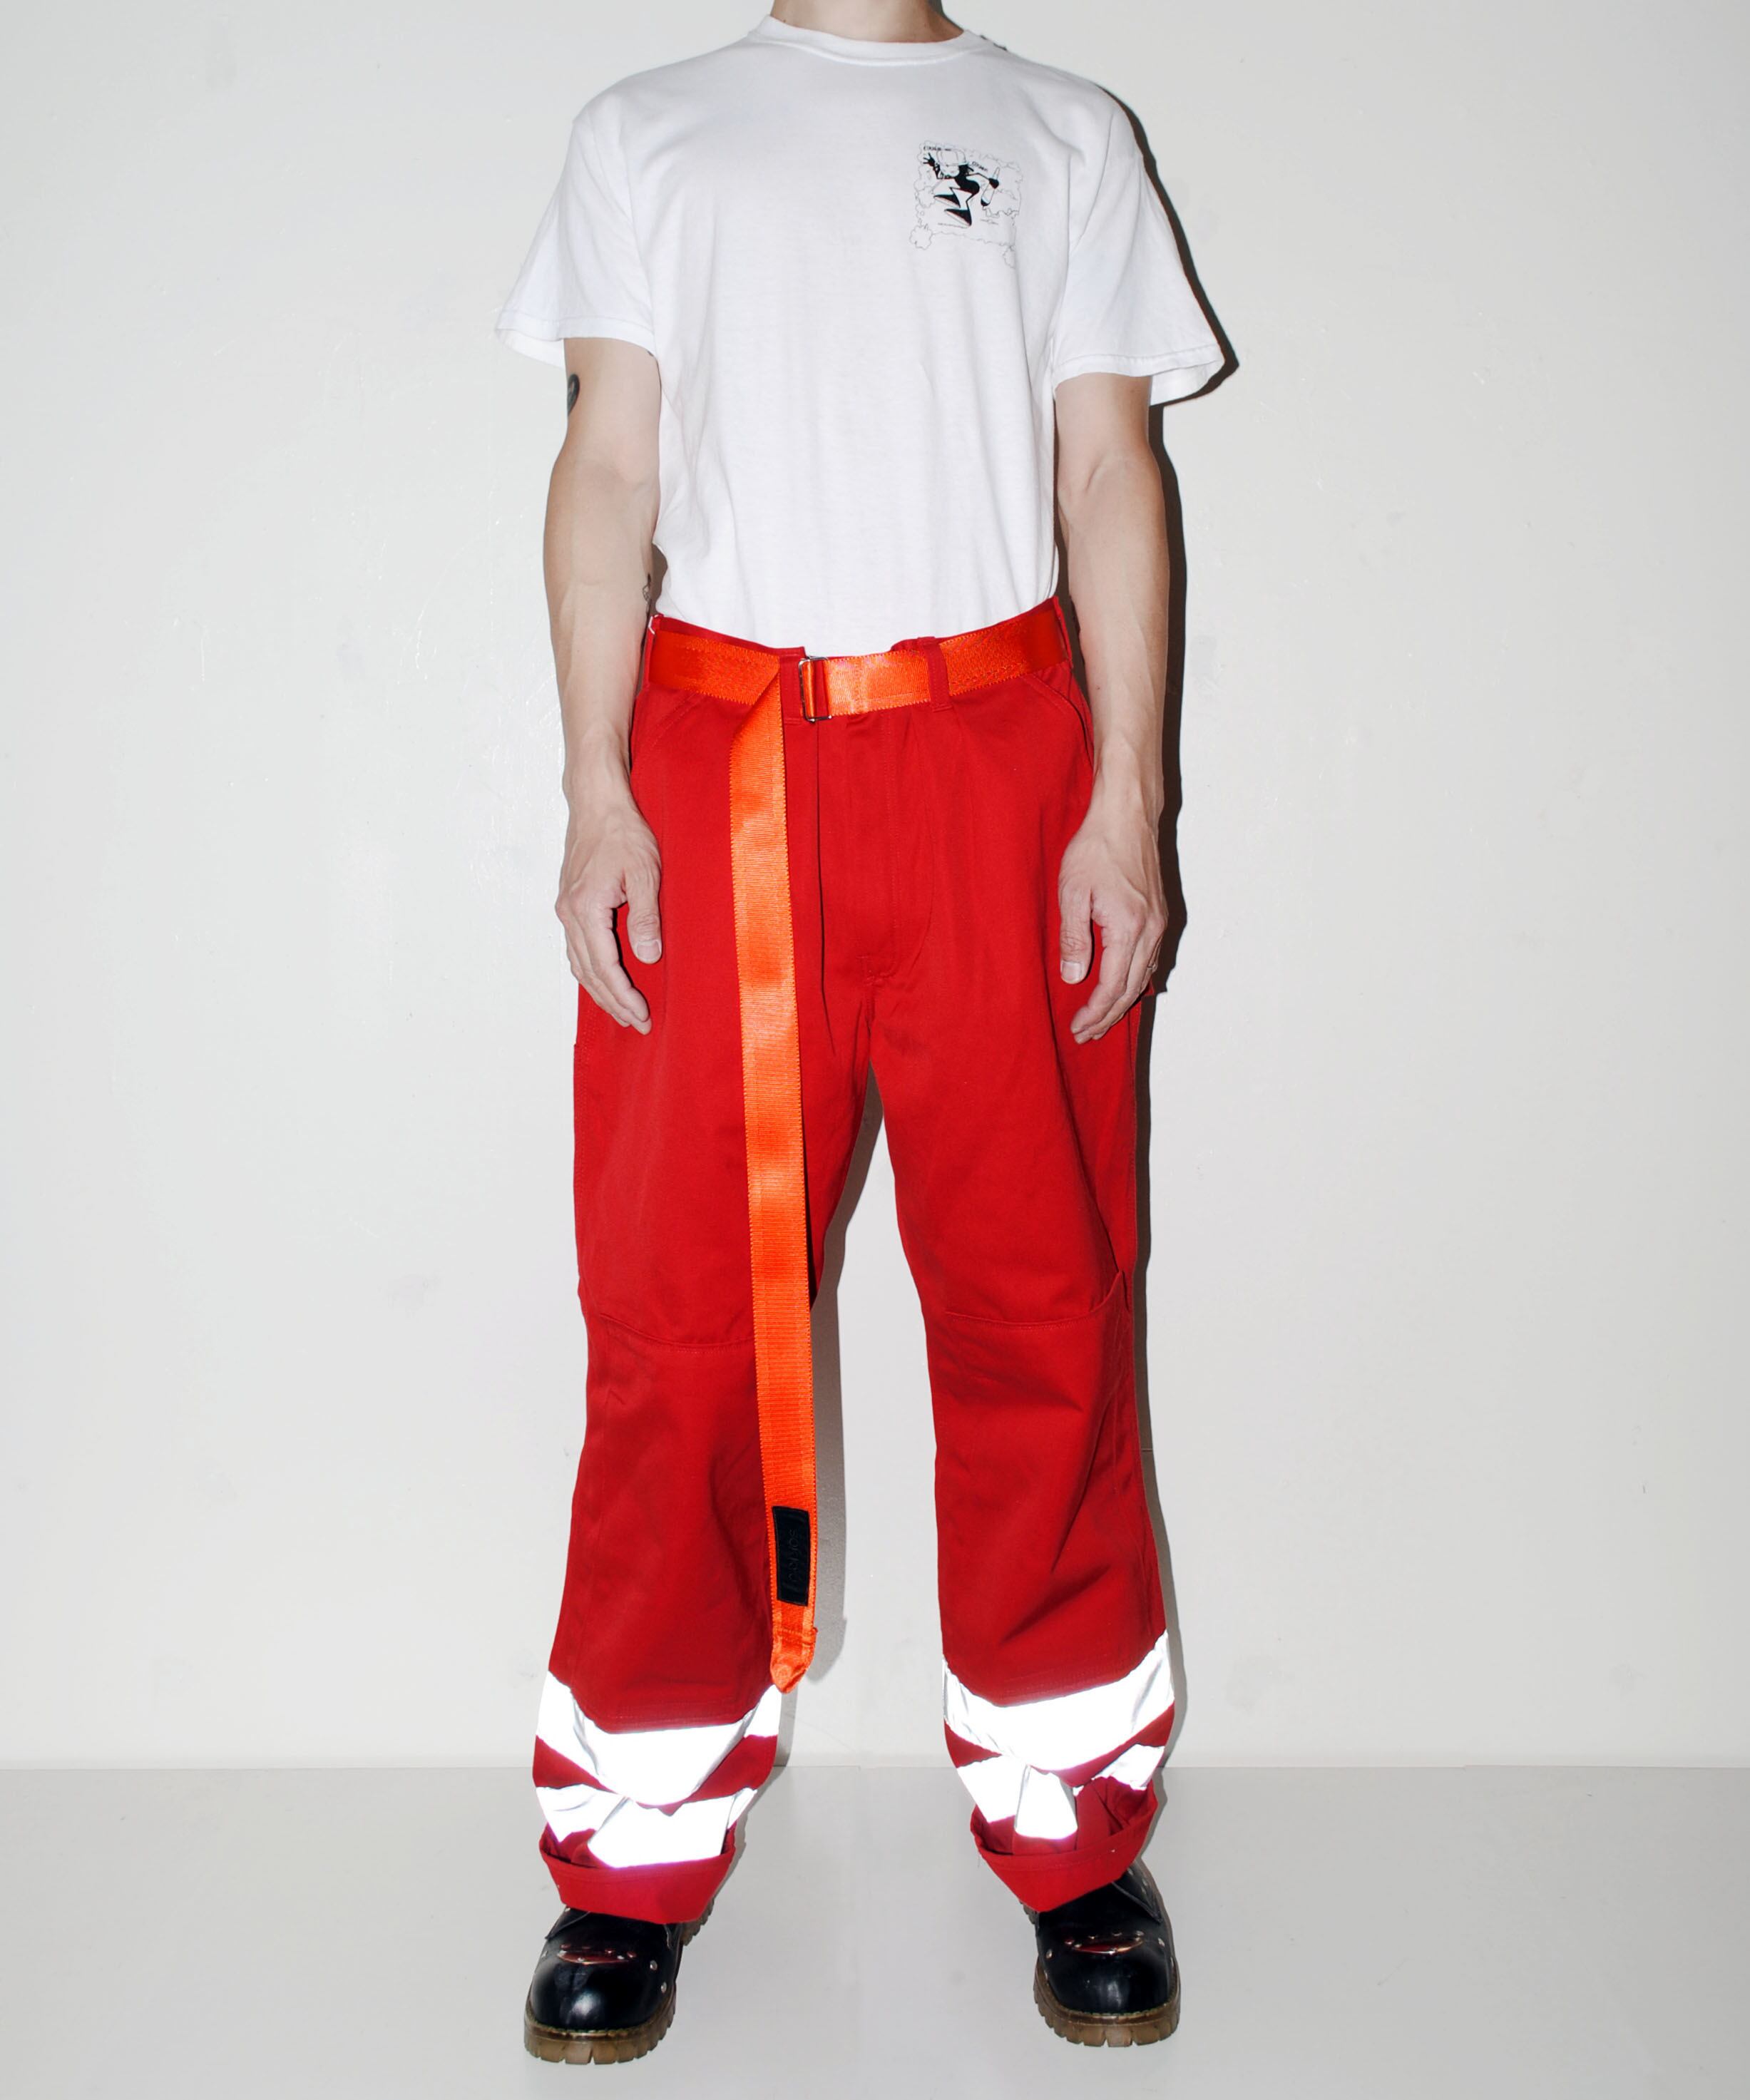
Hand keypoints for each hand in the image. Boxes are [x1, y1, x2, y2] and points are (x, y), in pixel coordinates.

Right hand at [556, 782, 662, 1031]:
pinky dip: (590, 972)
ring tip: (623, 1011)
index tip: (642, 1016)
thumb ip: (645, 917)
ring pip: (579, 964)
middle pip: (588, 973)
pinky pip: (577, 950)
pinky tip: (604, 982)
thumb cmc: (623, 833)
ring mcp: (566, 910)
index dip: (623, 995)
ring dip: (600, 991)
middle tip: (637, 1024)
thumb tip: (648, 957)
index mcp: (586, 908)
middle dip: (613, 1002)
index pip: (604, 966)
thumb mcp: (646, 872)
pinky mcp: (570, 905)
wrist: (597, 804)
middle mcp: (569, 913)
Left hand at [1057, 792, 1167, 1042]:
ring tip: (1101, 1019)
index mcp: (1129, 929)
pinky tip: (1122, 987)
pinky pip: (1150, 960)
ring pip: (1143, 977)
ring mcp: (1159, 924)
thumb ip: (1073, 937)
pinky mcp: (1159, 915)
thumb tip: (1074, 976)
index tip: (1077, 1028)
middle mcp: (1150, 932)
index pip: (1111, 987)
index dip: (1094, 1013)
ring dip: (1122, 1002)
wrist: (1127, 815)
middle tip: (1086, 1035)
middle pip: (1130, 989)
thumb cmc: (1097, 848)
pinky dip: (1135, 981)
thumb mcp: (1072, 892)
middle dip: (1108, 1017)